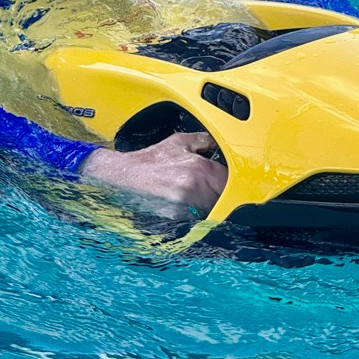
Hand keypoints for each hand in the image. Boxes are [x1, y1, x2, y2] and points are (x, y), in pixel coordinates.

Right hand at [79, 132, 226, 212]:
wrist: (126, 175)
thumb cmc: (152, 159)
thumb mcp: (179, 142)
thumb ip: (204, 140)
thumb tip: (221, 141)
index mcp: (199, 168)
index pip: (230, 180)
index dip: (232, 181)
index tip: (231, 180)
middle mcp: (195, 188)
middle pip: (223, 197)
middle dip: (223, 193)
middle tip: (215, 188)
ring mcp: (186, 206)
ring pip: (211, 209)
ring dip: (211, 204)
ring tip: (200, 195)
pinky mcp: (177, 218)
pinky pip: (196, 218)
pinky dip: (197, 213)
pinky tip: (189, 205)